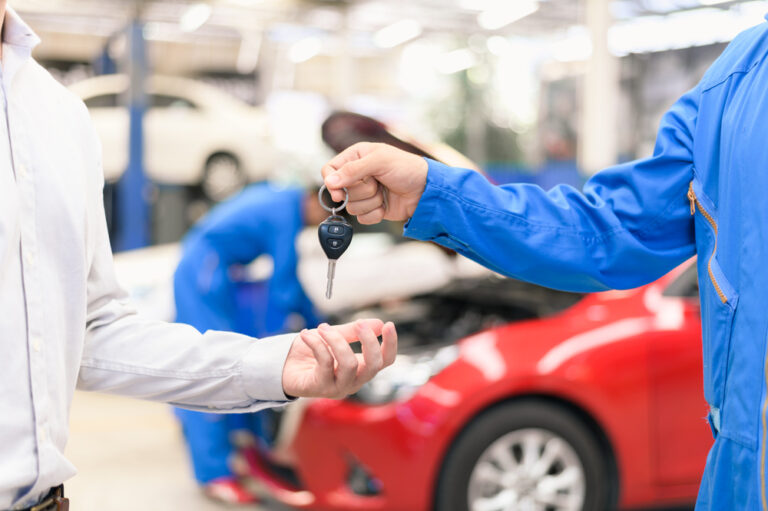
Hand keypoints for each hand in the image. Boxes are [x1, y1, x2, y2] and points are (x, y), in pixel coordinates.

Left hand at [282, 319, 396, 398]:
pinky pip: (325, 362)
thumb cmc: (312, 353)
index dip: (390, 344)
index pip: (385, 361)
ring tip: (323, 327)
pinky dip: (316, 343)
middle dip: (369, 341)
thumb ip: (354, 331)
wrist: (286, 367)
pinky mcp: (320, 388)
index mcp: (361, 369)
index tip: (388, 324)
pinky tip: (306, 334)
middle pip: (373, 365)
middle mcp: (354, 381)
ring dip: (337, 340)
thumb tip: (378, 323)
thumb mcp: (335, 337)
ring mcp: (338, 387)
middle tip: (359, 323)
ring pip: (350, 365)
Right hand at [321, 142, 427, 223]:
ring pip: (351, 207)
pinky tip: (386, 205)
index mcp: (356, 157)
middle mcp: (357, 175)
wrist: (426, 190)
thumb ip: (353, 170)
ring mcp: (364, 193)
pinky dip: (375, 214)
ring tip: (384, 192)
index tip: (339, 192)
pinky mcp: (371, 208)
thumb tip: (330, 181)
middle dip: (362, 190)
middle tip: (378, 183)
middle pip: (340, 191)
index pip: (330, 170)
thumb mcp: (380, 161)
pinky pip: (362, 217)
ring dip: (370, 202)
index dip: (331, 182)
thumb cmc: (407, 168)